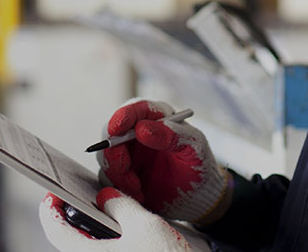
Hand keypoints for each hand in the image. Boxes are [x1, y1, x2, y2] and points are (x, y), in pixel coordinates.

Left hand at [39, 188, 210, 251]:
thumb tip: (106, 197)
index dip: (50, 207)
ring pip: (87, 247)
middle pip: (70, 238)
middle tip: (83, 197)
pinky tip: (123, 231)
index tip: (55, 192)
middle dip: (75, 215)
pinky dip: (106, 240)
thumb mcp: (145, 225)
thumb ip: (121, 205)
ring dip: (93, 228)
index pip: (55, 229)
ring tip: (107, 211)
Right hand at [98, 100, 228, 222]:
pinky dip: (120, 187)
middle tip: (124, 166)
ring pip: (107, 156)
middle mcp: (139, 134)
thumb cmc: (200, 165)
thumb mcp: (194, 148)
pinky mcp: (124, 175)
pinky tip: (139, 194)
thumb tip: (142, 128)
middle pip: (112, 132)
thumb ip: (172, 135)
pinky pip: (110, 179)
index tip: (116, 128)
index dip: (123, 116)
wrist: (199, 198)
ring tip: (137, 186)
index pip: (136, 109)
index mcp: (158, 118)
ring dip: (117, 173)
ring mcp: (130, 154)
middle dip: (113, 149)